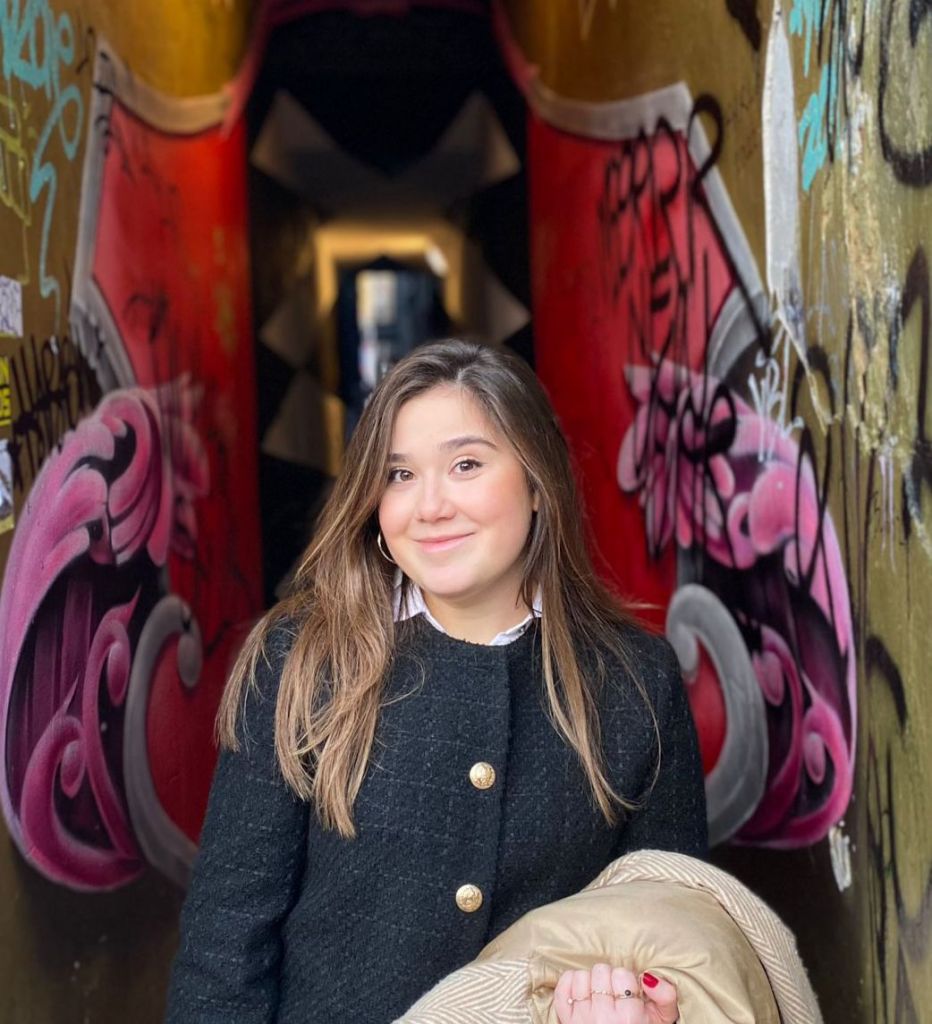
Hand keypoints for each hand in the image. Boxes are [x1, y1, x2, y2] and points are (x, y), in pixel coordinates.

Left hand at [553, 964, 678, 1023]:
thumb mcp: (661, 1019)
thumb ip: (666, 996)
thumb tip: (648, 977)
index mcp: (628, 1018)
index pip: (622, 975)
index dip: (626, 979)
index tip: (628, 990)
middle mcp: (603, 1018)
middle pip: (601, 971)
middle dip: (609, 978)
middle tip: (614, 992)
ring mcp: (581, 1018)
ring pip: (581, 976)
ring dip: (590, 981)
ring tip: (599, 993)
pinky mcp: (566, 1020)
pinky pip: (563, 988)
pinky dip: (570, 983)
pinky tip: (582, 991)